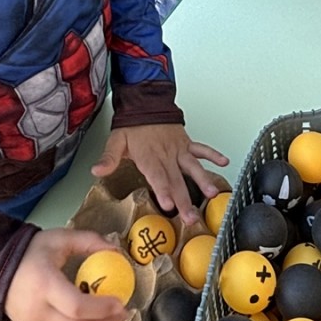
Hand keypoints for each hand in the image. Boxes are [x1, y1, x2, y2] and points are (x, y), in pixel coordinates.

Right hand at [2, 228, 130, 320]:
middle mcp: (37, 310)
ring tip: (113, 317)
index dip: (102, 309)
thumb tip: (116, 250)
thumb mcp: (59, 239)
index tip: (121, 302)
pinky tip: (91, 318)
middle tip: (124, 314)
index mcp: (44, 285)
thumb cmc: (30, 253)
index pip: (77, 307)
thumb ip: (89, 241)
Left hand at [91, 124, 228, 226]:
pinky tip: (224, 163)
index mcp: (149, 156)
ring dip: (203, 181)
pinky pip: (202, 149)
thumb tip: (96, 171)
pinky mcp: (186, 143)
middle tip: (190, 218)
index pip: (157, 176)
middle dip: (184, 200)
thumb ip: (109, 158)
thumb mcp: (116, 141)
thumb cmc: (132, 125)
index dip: (164, 190)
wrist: (146, 102)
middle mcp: (166, 154)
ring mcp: (179, 149)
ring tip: (212, 194)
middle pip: (176, 180)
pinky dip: (213, 155)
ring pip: (192, 167)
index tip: (169, 204)